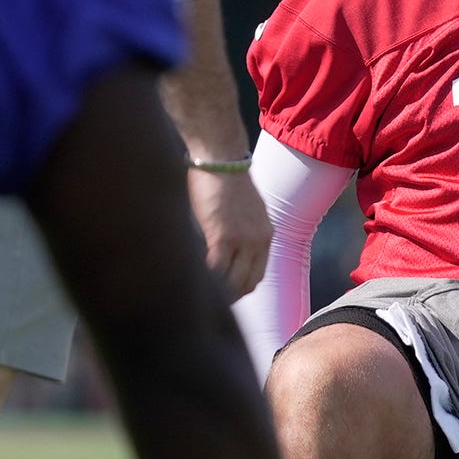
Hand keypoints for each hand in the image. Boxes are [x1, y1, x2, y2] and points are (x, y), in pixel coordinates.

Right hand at [189, 168, 272, 300]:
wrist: (220, 156)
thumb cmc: (224, 177)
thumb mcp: (245, 207)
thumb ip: (241, 229)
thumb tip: (225, 247)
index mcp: (266, 235)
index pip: (257, 275)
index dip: (241, 288)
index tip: (225, 295)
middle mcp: (259, 241)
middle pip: (247, 283)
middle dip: (229, 297)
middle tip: (208, 302)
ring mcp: (243, 240)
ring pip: (232, 281)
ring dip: (217, 292)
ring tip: (198, 295)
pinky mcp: (223, 236)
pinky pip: (215, 269)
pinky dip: (205, 278)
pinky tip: (192, 280)